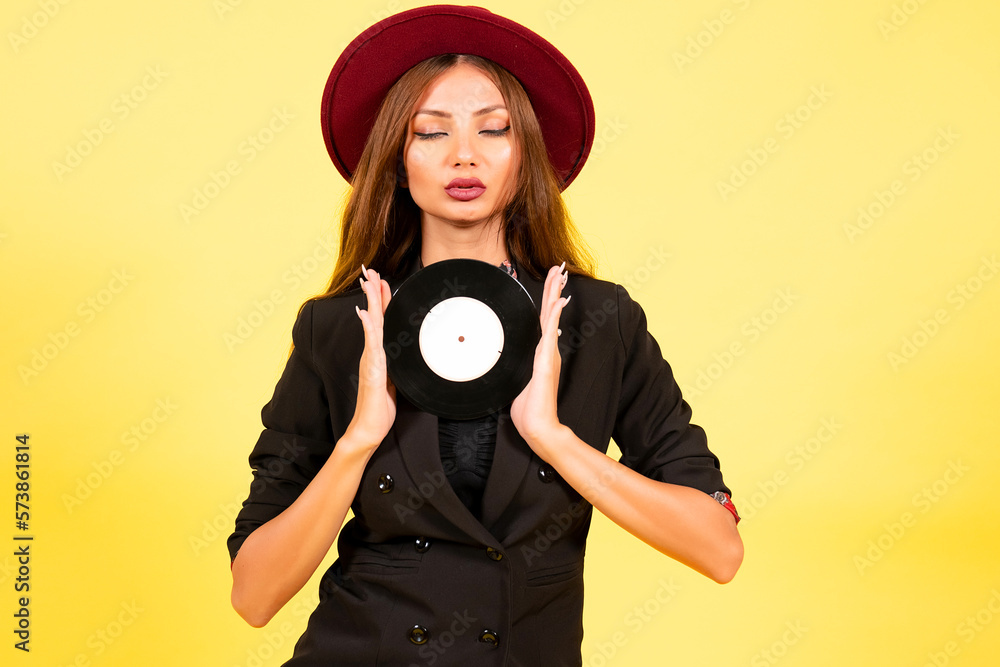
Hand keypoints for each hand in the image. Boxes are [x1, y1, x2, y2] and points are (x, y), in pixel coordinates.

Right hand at [346, 265, 396, 450]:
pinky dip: (368, 327)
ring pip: (372, 325)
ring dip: (371, 302)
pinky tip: (365, 313)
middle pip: (374, 317)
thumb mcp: (395, 381)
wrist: (368, 430)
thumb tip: (403, 352)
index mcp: (379, 354)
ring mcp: (371, 360)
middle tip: (372, 270)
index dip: (382, 301)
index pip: (381, 322)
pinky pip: (372, 345)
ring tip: (369, 282)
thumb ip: (396, 365)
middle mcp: (372, 353)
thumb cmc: (381, 408)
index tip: (382, 281)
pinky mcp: (373, 370)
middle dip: (373, 292)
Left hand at [510, 263, 571, 452]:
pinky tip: (559, 300)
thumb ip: (519, 367)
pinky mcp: (546, 360)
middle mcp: (546, 349)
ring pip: (551, 316)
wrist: (537, 424)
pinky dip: (554, 314)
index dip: (548, 299)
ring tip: (560, 274)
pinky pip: (550, 331)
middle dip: (554, 288)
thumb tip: (514, 357)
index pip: (544, 319)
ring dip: (555, 293)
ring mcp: (547, 353)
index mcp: (540, 352)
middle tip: (559, 267)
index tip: (552, 283)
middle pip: (550, 311)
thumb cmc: (528, 408)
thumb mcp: (518, 381)